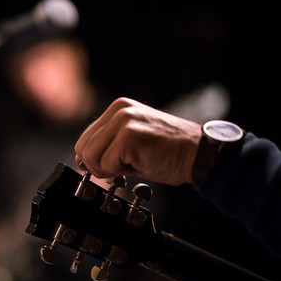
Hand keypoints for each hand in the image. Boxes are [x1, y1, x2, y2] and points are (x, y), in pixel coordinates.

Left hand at [74, 97, 201, 185]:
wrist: (198, 155)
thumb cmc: (168, 152)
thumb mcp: (130, 143)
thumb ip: (106, 146)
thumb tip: (82, 159)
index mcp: (118, 109)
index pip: (85, 139)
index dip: (94, 159)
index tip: (112, 164)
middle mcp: (119, 110)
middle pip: (83, 148)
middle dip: (99, 165)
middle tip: (123, 167)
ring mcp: (124, 121)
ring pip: (90, 156)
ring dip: (109, 169)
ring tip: (132, 163)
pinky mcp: (130, 136)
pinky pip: (106, 164)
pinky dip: (120, 171)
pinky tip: (140, 163)